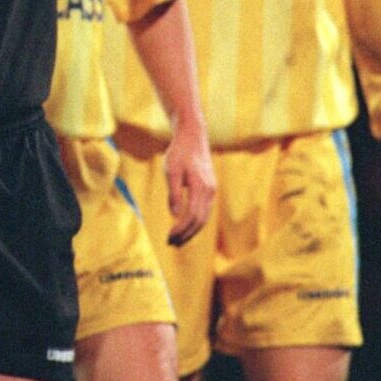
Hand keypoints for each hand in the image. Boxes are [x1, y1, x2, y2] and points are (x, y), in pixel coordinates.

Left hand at [164, 118, 215, 244]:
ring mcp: (212, 190)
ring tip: (177, 240)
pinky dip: (195, 222)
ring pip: (204, 218)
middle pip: (200, 221)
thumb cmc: (179, 153)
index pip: (193, 216)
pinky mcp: (210, 189)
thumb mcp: (171, 171)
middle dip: (186, 234)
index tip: (169, 237)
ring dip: (191, 231)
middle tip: (170, 243)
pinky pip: (205, 211)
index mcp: (201, 187)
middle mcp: (210, 191)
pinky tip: (184, 227)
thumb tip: (175, 215)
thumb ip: (173, 193)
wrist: (193, 137)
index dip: (181, 229)